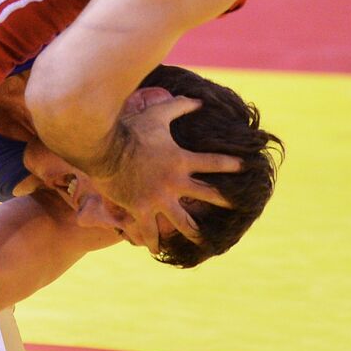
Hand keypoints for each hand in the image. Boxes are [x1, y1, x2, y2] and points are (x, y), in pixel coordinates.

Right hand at [94, 96, 241, 252]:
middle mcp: (174, 182)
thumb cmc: (130, 129)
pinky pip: (148, 229)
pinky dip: (152, 240)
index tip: (246, 167)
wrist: (104, 148)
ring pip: (182, 221)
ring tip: (202, 241)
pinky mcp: (140, 208)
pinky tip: (156, 250)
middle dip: (224, 201)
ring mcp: (158, 198)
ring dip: (193, 232)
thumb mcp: (158, 114)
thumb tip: (199, 101)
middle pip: (206, 195)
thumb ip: (180, 107)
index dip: (232, 164)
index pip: (214, 163)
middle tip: (237, 207)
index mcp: (181, 160)